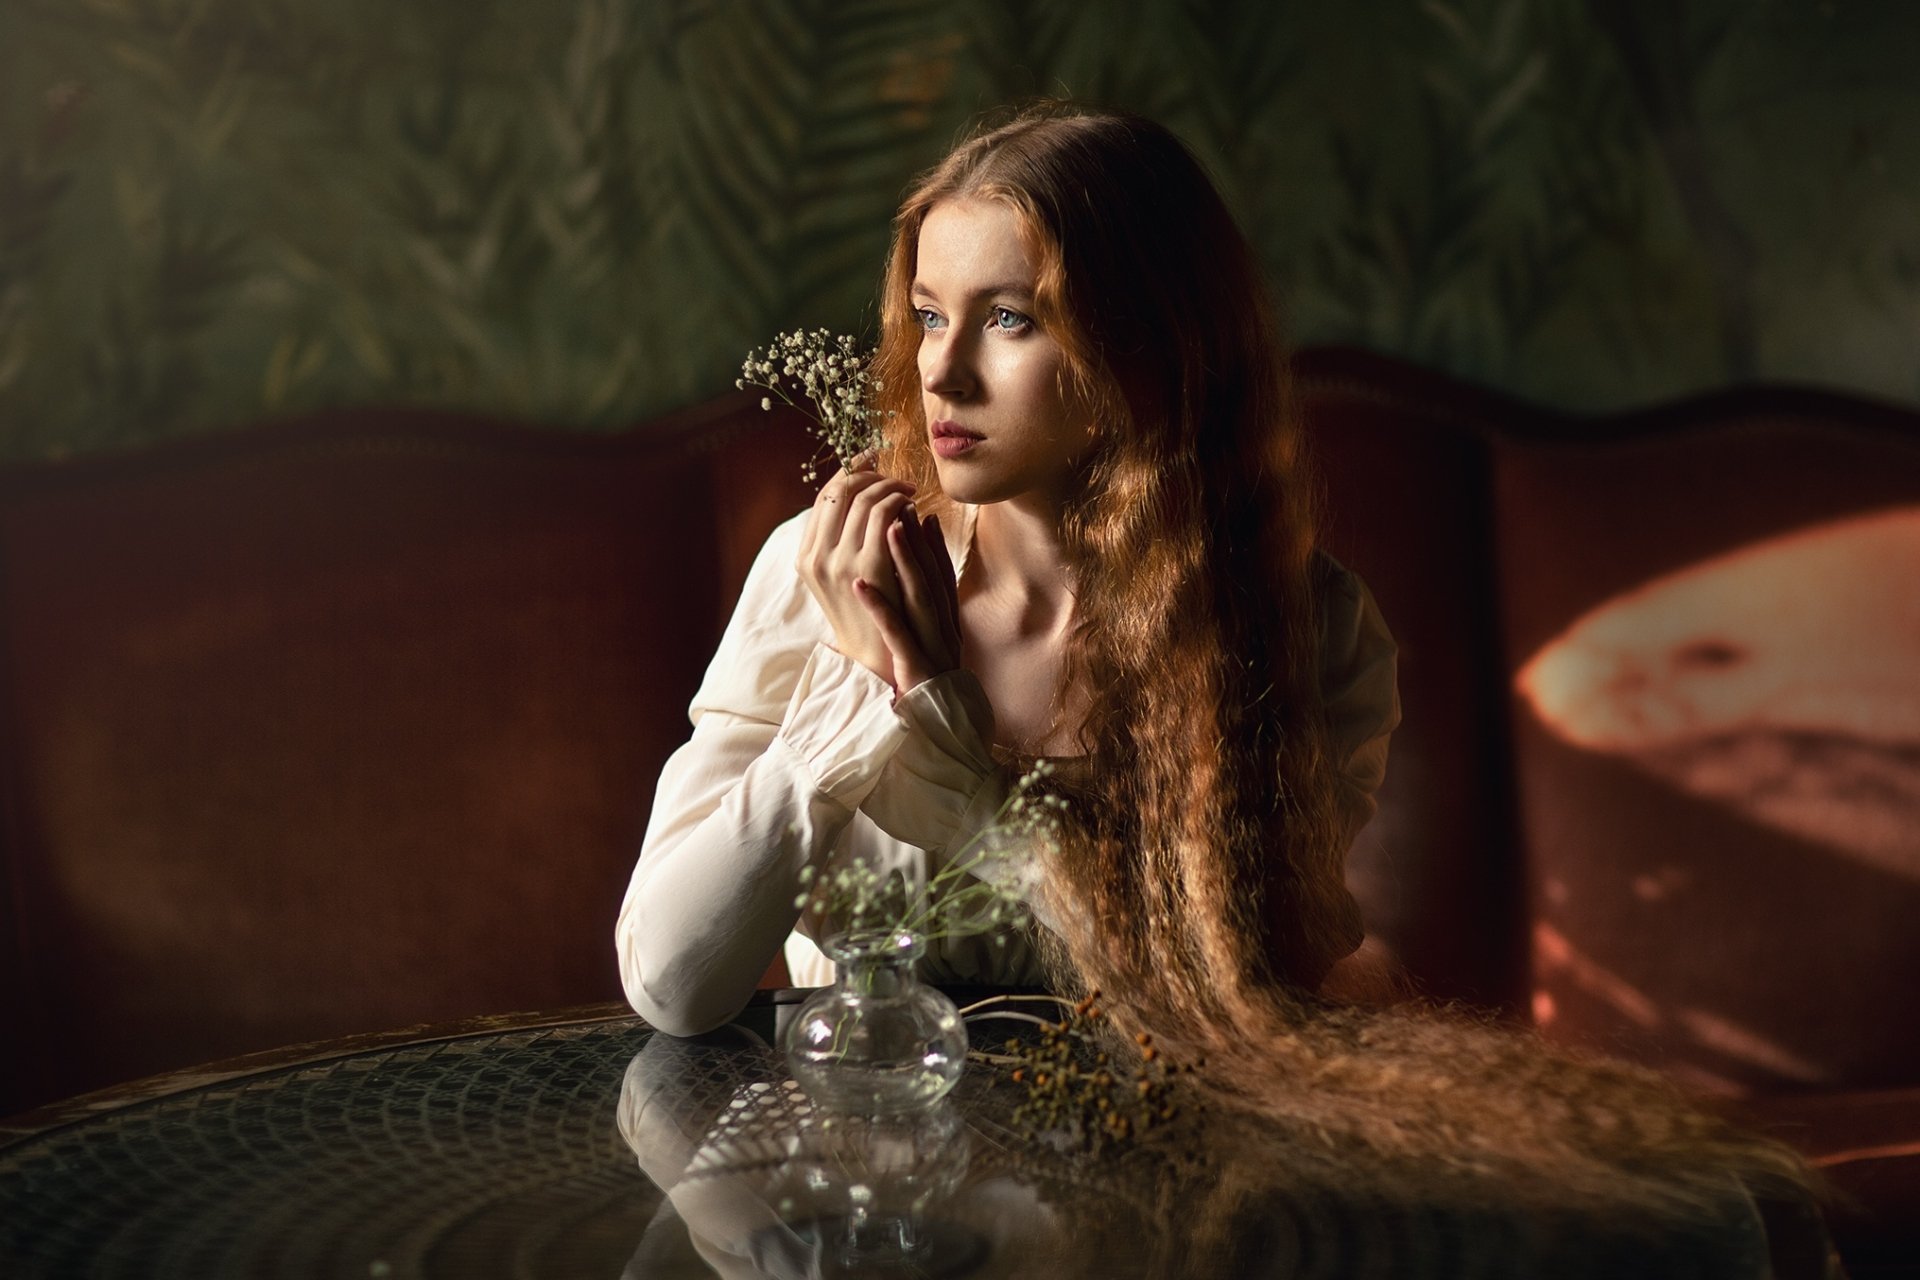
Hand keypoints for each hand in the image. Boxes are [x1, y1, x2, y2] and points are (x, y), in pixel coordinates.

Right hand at [796, 457, 916, 685]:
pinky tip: (913, 509)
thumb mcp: (840, 578)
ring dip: (890, 488)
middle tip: (895, 476)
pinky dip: (900, 504)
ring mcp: (841, 563)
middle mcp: (817, 557)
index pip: (823, 498)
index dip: (847, 473)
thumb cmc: (865, 616)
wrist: (878, 659)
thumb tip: (855, 496)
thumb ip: (839, 542)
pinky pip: (885, 518)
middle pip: (841, 491)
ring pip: (866, 500)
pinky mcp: (871, 568)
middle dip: (871, 474)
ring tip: (908, 493)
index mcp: (806, 557)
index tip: (869, 460)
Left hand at [853, 508, 961, 693]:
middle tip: (903, 502)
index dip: (931, 541)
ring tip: (889, 527)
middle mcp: (943, 628)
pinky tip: (860, 585)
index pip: (941, 573)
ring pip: (920, 596)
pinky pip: (896, 632)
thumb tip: (920, 577)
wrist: (944, 725)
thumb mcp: (935, 641)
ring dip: (905, 560)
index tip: (919, 510)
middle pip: (932, 575)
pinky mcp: (915, 665)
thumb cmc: (933, 681)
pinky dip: (879, 606)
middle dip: (917, 538)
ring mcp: (931, 645)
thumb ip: (932, 610)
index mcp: (948, 622)